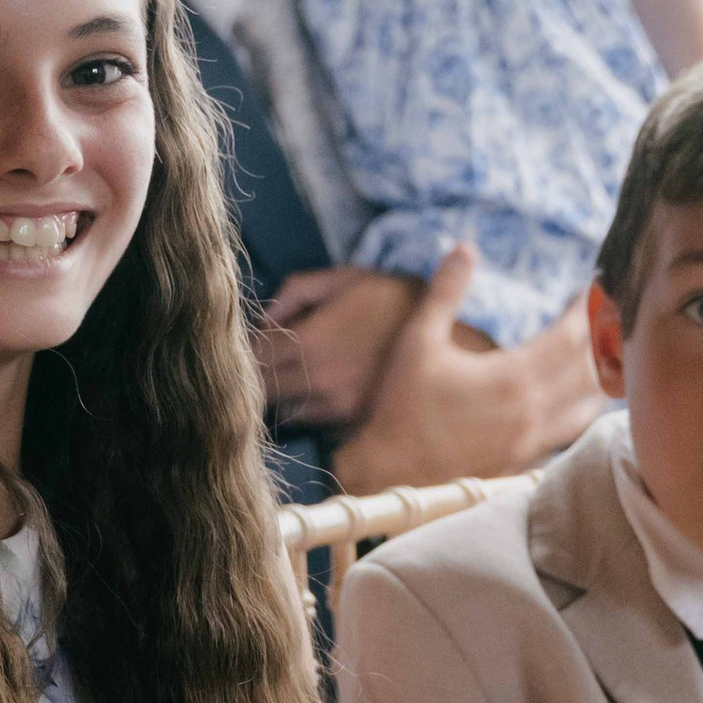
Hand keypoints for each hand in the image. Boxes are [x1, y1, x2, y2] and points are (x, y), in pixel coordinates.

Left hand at [253, 266, 421, 432]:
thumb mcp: (345, 278)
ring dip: (281, 395)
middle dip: (258, 375)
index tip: (259, 341)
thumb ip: (295, 290)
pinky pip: (312, 423)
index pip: (254, 356)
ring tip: (295, 375)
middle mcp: (316, 381)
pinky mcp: (352, 424)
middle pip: (261, 390)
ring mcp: (335, 408)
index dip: (250, 348)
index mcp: (309, 341)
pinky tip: (321, 391)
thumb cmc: (393, 299)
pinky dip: (308, 410)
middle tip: (269, 362)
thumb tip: (264, 319)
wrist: (452, 337)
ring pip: (283, 411)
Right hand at [331, 253, 605, 490]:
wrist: (389, 473)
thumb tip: (464, 247)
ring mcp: (533, 440)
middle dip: (605, 337)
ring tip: (609, 352)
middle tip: (611, 313)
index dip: (588, 309)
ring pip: (591, 406)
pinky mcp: (525, 460)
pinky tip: (584, 400)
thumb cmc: (401, 406)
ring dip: (605, 376)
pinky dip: (586, 411)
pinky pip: (572, 433)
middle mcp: (532, 410)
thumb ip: (445, 292)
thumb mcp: (417, 341)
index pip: (572, 336)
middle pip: (592, 369)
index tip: (593, 287)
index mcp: (512, 376)